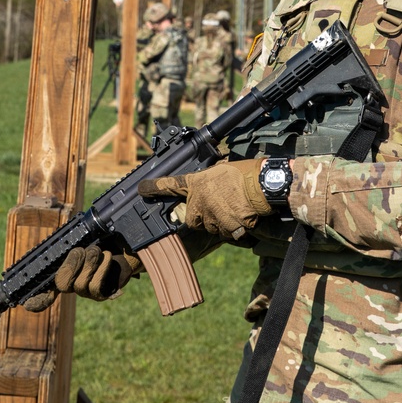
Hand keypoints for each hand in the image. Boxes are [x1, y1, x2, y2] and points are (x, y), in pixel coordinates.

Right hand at [22, 245, 138, 312]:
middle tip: (81, 250)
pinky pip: (96, 286)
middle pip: (61, 283)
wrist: (126, 245)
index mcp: (62, 269)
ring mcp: (85, 291)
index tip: (26, 303)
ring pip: (80, 284)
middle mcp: (71, 283)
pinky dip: (102, 268)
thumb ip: (68, 246)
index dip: (36, 298)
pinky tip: (106, 257)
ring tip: (97, 250)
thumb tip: (62, 246)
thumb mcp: (84, 240)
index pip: (43, 289)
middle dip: (71, 264)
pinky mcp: (101, 294)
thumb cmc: (102, 240)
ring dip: (90, 262)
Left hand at [138, 159, 272, 239]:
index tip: (142, 188)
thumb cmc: (242, 173)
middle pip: (192, 218)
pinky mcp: (225, 229)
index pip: (170, 185)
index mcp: (196, 184)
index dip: (154, 187)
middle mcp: (199, 202)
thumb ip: (206, 180)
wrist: (260, 185)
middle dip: (201, 215)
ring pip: (209, 227)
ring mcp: (211, 217)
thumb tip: (206, 185)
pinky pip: (226, 233)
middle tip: (217, 205)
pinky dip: (233, 228)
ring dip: (218, 222)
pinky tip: (241, 215)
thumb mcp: (219, 170)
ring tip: (233, 207)